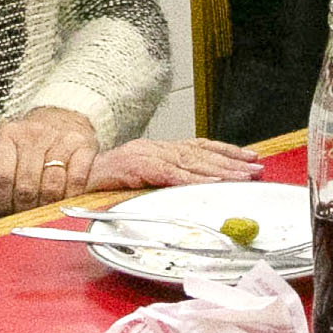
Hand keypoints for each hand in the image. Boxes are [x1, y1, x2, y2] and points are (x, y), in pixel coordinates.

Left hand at [0, 106, 109, 210]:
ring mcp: (60, 141)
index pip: (1, 177)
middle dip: (22, 209)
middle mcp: (33, 135)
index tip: (1, 212)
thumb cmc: (20, 136)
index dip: (0, 202)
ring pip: (51, 188)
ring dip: (45, 208)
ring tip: (39, 212)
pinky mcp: (83, 147)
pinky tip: (62, 202)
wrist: (59, 117)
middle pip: (27, 188)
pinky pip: (76, 182)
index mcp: (6, 134)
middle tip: (20, 216)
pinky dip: (69, 198)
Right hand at [84, 135, 256, 193]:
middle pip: (203, 154)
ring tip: (243, 177)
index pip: (200, 146)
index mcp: (161, 149)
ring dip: (221, 171)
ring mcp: (149, 156)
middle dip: (232, 162)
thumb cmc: (107, 179)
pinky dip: (194, 178)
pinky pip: (172, 174)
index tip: (250, 157)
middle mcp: (159, 148)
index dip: (227, 151)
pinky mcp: (140, 167)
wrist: (76, 174)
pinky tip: (212, 182)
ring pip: (193, 163)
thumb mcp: (142, 176)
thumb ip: (166, 177)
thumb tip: (194, 186)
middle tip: (256, 168)